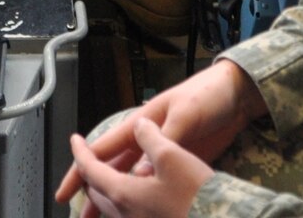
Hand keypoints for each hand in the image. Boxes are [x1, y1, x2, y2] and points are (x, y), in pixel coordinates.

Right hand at [55, 60, 262, 210]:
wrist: (237, 96)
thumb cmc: (208, 96)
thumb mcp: (186, 115)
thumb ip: (164, 142)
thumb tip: (142, 173)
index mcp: (141, 124)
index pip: (103, 150)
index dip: (81, 169)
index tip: (65, 192)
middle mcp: (147, 140)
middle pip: (112, 170)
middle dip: (93, 193)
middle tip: (81, 216)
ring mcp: (162, 153)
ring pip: (130, 180)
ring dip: (116, 198)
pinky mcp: (179, 163)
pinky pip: (153, 184)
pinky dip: (141, 197)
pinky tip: (138, 212)